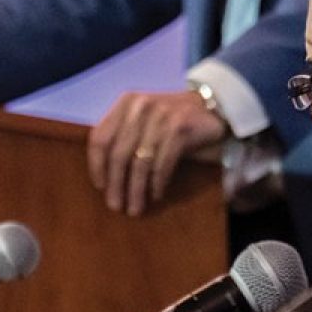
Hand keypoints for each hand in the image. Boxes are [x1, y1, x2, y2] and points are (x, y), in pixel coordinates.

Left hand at [88, 89, 226, 215]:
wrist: (215, 107)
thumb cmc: (173, 119)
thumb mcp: (144, 118)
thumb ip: (124, 134)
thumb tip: (104, 174)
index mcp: (126, 102)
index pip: (100, 137)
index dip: (97, 165)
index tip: (100, 186)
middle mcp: (141, 106)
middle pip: (119, 153)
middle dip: (116, 184)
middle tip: (116, 206)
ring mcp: (161, 116)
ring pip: (140, 162)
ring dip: (136, 190)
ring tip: (135, 209)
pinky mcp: (181, 128)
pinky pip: (162, 163)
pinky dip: (157, 183)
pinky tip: (156, 195)